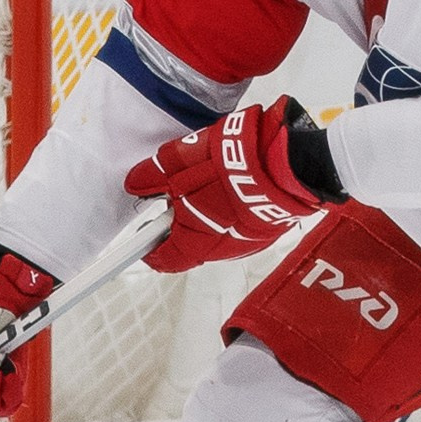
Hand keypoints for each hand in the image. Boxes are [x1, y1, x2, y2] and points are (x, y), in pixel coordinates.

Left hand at [123, 99, 328, 274]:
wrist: (285, 162)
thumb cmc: (232, 167)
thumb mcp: (179, 162)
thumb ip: (151, 177)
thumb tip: (135, 184)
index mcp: (193, 242)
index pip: (162, 259)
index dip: (150, 245)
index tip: (145, 231)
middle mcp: (220, 251)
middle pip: (190, 245)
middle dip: (181, 222)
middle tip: (177, 195)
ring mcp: (247, 242)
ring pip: (216, 235)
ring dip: (208, 215)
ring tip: (208, 182)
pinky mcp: (266, 229)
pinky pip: (240, 225)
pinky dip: (231, 210)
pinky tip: (233, 185)